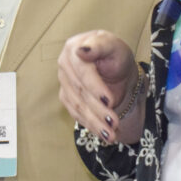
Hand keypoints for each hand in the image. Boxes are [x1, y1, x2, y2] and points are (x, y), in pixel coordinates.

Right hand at [58, 30, 142, 144]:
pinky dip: (91, 125)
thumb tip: (81, 50)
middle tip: (114, 123)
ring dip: (95, 122)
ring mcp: (64, 82)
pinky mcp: (66, 97)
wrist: (116, 68)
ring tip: (111, 134)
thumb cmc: (116, 54)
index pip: (82, 71)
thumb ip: (100, 45)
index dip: (95, 87)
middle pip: (80, 91)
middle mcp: (64, 65)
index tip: (109, 101)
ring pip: (78, 106)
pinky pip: (77, 114)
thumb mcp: (114, 46)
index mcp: (73, 47)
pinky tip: (103, 134)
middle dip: (98, 110)